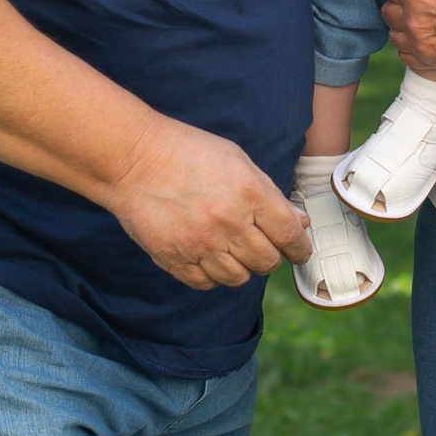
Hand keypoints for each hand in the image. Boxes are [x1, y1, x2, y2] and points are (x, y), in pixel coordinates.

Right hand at [107, 116, 312, 289]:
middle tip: (261, 246)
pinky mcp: (175, 259)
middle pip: (267, 262)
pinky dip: (212, 275)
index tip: (300, 252)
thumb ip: (271, 194)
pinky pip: (206, 283)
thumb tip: (299, 222)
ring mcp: (201, 244)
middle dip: (270, 257)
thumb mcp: (238, 161)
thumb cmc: (188, 153)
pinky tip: (208, 256)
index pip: (289, 236)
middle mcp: (229, 223)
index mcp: (250, 194)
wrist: (134, 160)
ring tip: (232, 250)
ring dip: (241, 267)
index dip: (300, 248)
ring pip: (238, 278)